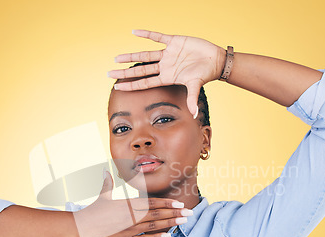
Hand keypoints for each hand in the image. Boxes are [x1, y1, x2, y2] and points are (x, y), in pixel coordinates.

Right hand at [73, 170, 190, 236]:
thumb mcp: (102, 197)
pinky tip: (168, 235)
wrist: (81, 229)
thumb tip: (106, 171)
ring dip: (170, 223)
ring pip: (154, 226)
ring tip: (183, 222)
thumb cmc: (92, 212)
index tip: (179, 203)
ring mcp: (129, 230)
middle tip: (189, 213)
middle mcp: (131, 217)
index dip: (167, 203)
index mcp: (127, 205)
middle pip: (157, 214)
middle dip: (175, 213)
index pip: (152, 203)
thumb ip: (107, 184)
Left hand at [108, 29, 225, 116]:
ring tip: (116, 58)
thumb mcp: (196, 86)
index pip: (145, 82)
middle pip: (140, 70)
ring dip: (130, 56)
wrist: (215, 60)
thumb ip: (192, 98)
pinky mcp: (173, 41)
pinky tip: (134, 32)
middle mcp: (164, 66)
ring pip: (145, 55)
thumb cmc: (205, 74)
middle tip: (109, 73)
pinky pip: (157, 36)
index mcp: (167, 77)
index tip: (117, 87)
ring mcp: (167, 54)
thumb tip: (195, 115)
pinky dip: (146, 34)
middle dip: (125, 72)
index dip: (131, 85)